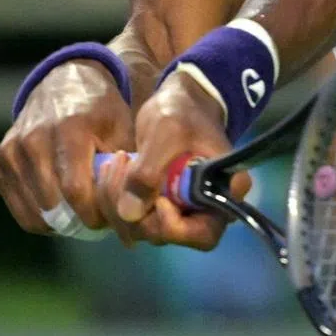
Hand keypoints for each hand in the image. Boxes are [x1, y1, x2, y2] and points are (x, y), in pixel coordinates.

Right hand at [0, 60, 133, 234]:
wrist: (63, 84)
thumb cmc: (100, 112)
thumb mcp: (122, 130)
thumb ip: (124, 169)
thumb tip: (126, 208)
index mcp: (69, 129)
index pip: (75, 191)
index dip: (93, 214)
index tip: (107, 218)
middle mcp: (33, 139)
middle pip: (52, 205)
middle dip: (77, 220)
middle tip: (94, 217)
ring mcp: (11, 151)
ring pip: (33, 214)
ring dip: (58, 222)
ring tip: (78, 211)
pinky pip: (19, 210)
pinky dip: (39, 215)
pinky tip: (58, 202)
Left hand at [95, 73, 251, 249]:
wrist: (178, 100)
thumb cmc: (181, 112)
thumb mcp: (166, 133)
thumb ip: (149, 172)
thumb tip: (130, 213)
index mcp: (224, 192)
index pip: (203, 234)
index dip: (174, 226)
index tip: (156, 198)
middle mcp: (205, 210)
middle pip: (168, 235)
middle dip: (135, 208)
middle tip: (120, 168)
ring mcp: (181, 210)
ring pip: (144, 229)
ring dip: (118, 203)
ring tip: (114, 163)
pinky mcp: (159, 206)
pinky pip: (133, 219)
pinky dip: (115, 201)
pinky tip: (111, 171)